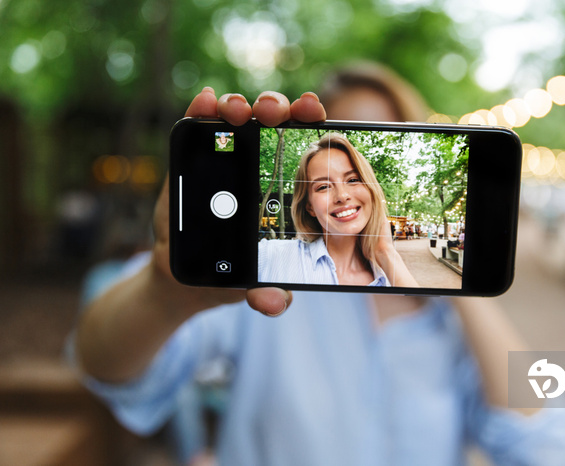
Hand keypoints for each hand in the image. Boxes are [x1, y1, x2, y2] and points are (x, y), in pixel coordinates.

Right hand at [152, 88, 326, 315]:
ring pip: (236, 121)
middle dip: (277, 109)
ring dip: (239, 107)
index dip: (309, 124)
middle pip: (271, 125)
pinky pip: (196, 128)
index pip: (300, 147)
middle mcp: (253, 167)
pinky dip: (201, 110)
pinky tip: (206, 102)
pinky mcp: (189, 161)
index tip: (315, 114)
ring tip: (237, 111)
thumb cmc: (231, 275)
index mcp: (280, 187)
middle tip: (276, 113)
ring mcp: (221, 160)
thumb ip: (267, 293)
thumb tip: (274, 302)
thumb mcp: (253, 287)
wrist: (185, 279)